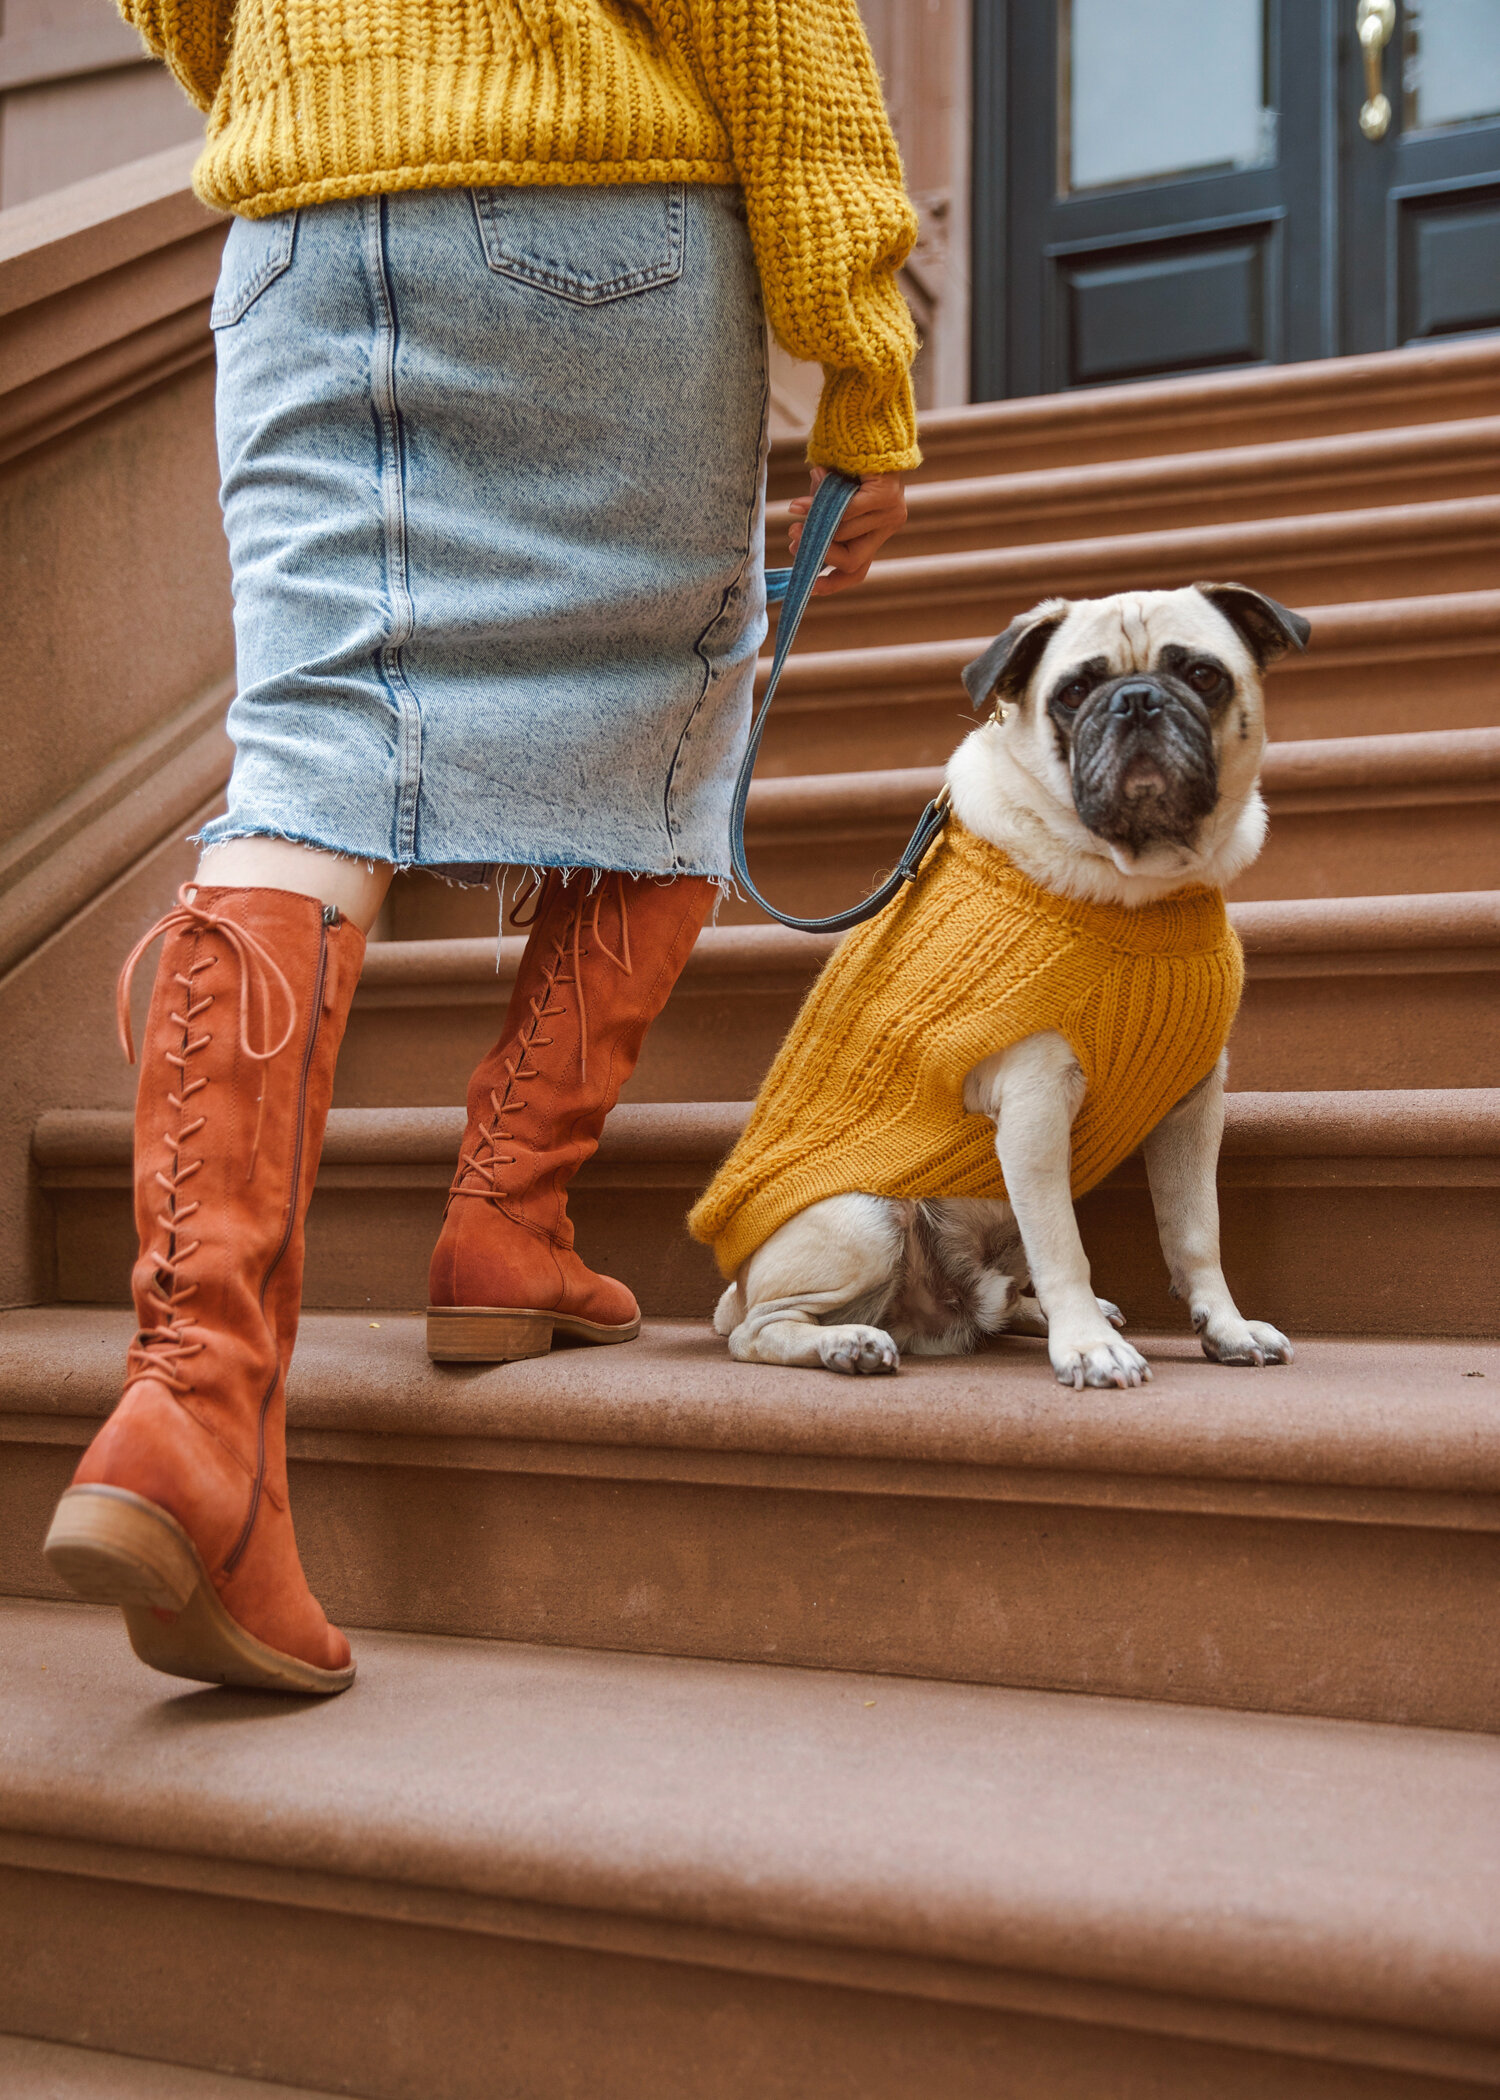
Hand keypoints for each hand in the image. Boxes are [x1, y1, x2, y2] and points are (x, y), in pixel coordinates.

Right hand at [787, 469, 906, 595]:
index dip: (835, 583)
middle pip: (852, 561)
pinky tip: (798, 505)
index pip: (858, 569)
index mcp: (877, 531)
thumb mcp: (832, 496)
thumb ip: (821, 517)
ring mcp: (891, 513)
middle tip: (792, 541)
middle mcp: (889, 526)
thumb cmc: (849, 459)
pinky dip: (818, 508)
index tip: (810, 588)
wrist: (871, 424)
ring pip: (845, 535)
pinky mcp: (885, 498)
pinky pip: (846, 513)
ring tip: (793, 510)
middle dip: (819, 553)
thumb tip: (797, 539)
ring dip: (814, 524)